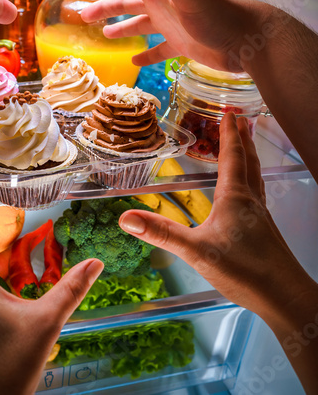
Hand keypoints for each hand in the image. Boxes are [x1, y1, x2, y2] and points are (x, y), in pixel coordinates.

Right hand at [73, 0, 269, 72]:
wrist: (248, 40)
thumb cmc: (217, 16)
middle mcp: (162, 5)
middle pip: (126, 3)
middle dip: (103, 8)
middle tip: (83, 17)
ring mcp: (172, 25)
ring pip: (139, 25)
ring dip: (122, 28)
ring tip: (105, 36)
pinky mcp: (181, 45)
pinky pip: (158, 50)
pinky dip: (146, 56)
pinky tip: (135, 62)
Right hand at [120, 113, 307, 313]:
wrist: (285, 297)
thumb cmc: (245, 271)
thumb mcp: (196, 251)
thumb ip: (161, 233)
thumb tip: (126, 218)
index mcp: (235, 197)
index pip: (232, 156)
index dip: (228, 133)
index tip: (228, 113)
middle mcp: (251, 200)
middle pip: (248, 161)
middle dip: (241, 138)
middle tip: (238, 120)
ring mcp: (260, 214)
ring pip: (255, 175)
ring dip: (248, 156)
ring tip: (243, 145)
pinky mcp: (263, 228)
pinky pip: (256, 191)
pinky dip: (250, 178)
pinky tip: (244, 190)